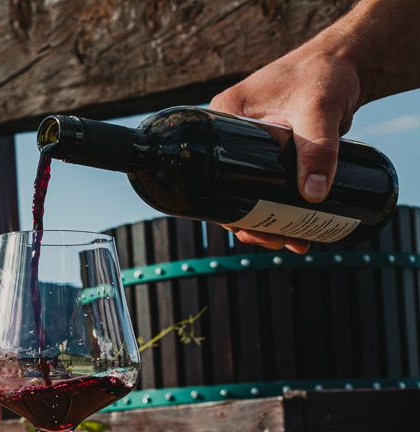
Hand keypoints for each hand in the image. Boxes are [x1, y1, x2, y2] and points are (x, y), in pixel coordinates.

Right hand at [211, 44, 361, 253]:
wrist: (348, 62)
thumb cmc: (324, 74)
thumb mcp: (317, 111)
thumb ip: (317, 150)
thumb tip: (314, 196)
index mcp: (221, 117)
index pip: (212, 172)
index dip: (226, 208)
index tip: (251, 229)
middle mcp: (229, 132)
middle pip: (228, 189)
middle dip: (251, 222)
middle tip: (276, 242)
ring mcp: (249, 143)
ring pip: (248, 191)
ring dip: (267, 220)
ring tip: (292, 241)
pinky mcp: (270, 150)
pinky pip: (266, 184)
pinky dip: (278, 207)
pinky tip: (294, 226)